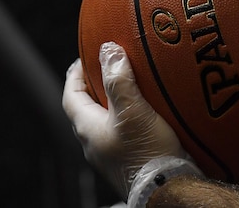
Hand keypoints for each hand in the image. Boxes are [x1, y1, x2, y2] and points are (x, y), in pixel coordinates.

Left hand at [62, 42, 185, 199]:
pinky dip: (128, 116)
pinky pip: (121, 131)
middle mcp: (94, 143)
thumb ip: (118, 80)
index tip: (86, 57)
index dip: (76, 74)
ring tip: (131, 86)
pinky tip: (146, 113)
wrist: (167, 187)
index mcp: (87, 129)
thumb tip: (107, 50)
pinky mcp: (127, 159)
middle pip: (86, 108)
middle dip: (96, 86)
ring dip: (113, 102)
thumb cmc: (148, 153)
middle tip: (110, 68)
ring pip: (104, 120)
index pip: (71, 96)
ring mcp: (109, 153)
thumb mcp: (133, 110)